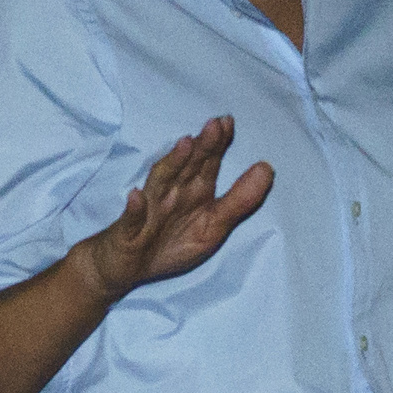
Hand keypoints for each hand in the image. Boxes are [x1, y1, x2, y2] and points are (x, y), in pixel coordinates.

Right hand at [79, 118, 271, 303]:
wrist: (124, 269)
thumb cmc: (169, 245)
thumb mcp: (213, 227)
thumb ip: (240, 200)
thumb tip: (268, 169)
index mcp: (193, 192)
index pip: (207, 163)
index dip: (219, 144)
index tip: (229, 123)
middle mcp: (170, 195)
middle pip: (186, 167)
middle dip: (201, 147)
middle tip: (215, 125)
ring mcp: (148, 211)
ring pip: (159, 184)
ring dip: (171, 165)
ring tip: (184, 146)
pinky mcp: (127, 232)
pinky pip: (131, 220)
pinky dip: (134, 209)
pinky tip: (136, 197)